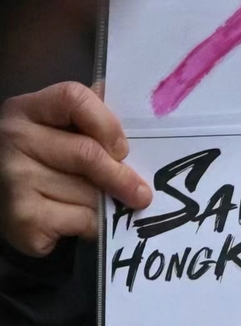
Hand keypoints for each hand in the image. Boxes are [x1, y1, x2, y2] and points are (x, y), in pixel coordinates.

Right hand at [3, 81, 147, 257]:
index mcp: (26, 110)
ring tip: (101, 206)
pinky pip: (81, 220)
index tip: (122, 148)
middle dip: (120, 176)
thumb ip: (87, 117)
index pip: (74, 99)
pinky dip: (93, 226)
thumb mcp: (53, 130)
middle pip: (87, 153)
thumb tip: (138, 108)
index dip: (107, 123)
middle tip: (142, 193)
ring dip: (106, 204)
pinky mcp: (22, 218)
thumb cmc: (38, 162)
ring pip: (88, 192)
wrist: (2, 201)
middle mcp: (14, 139)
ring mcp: (14, 178)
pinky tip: (80, 223)